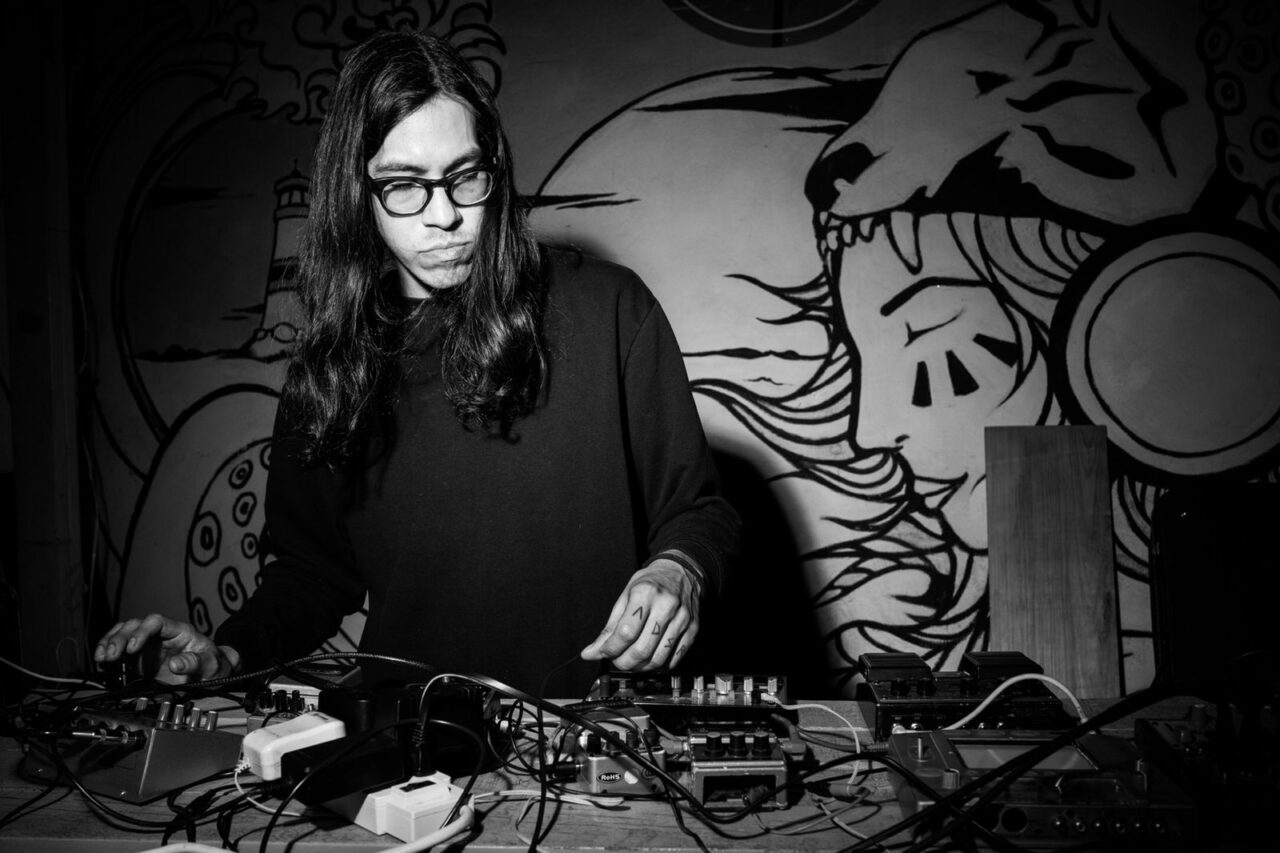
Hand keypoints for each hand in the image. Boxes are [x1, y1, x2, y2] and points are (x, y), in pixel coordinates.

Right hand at [93, 614, 239, 683]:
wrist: (212, 674)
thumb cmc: (213, 664)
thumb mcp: (211, 664)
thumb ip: (195, 663)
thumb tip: (176, 664)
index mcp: (179, 631)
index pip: (156, 622)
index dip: (142, 631)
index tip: (134, 648)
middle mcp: (160, 635)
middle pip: (135, 625)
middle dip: (120, 638)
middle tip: (111, 656)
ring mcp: (148, 646)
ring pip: (123, 633)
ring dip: (110, 642)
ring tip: (102, 658)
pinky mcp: (140, 659)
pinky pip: (120, 651)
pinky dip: (108, 653)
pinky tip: (101, 662)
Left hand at [580, 557, 700, 670]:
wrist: (680, 572)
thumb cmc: (651, 582)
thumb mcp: (625, 596)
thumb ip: (609, 628)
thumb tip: (591, 652)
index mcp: (645, 593)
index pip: (626, 632)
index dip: (611, 649)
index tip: (604, 652)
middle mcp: (666, 606)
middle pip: (642, 649)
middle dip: (624, 662)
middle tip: (617, 661)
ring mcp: (682, 618)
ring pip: (658, 658)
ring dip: (640, 667)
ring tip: (632, 661)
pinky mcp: (692, 629)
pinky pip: (674, 658)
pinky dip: (659, 665)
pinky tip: (650, 658)